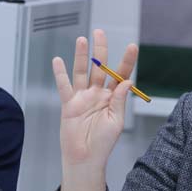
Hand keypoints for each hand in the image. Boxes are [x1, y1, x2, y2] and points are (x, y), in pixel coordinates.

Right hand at [52, 29, 138, 190]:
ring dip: (81, 56)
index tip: (132, 46)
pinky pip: (64, 86)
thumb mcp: (116, 121)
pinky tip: (58, 60)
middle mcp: (98, 94)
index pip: (121, 75)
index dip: (126, 61)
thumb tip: (127, 81)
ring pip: (82, 72)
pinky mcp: (69, 104)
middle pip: (100, 68)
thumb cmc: (103, 143)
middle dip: (100, 50)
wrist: (85, 158)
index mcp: (113, 98)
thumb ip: (119, 100)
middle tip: (100, 32)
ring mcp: (83, 97)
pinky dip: (61, 74)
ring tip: (82, 39)